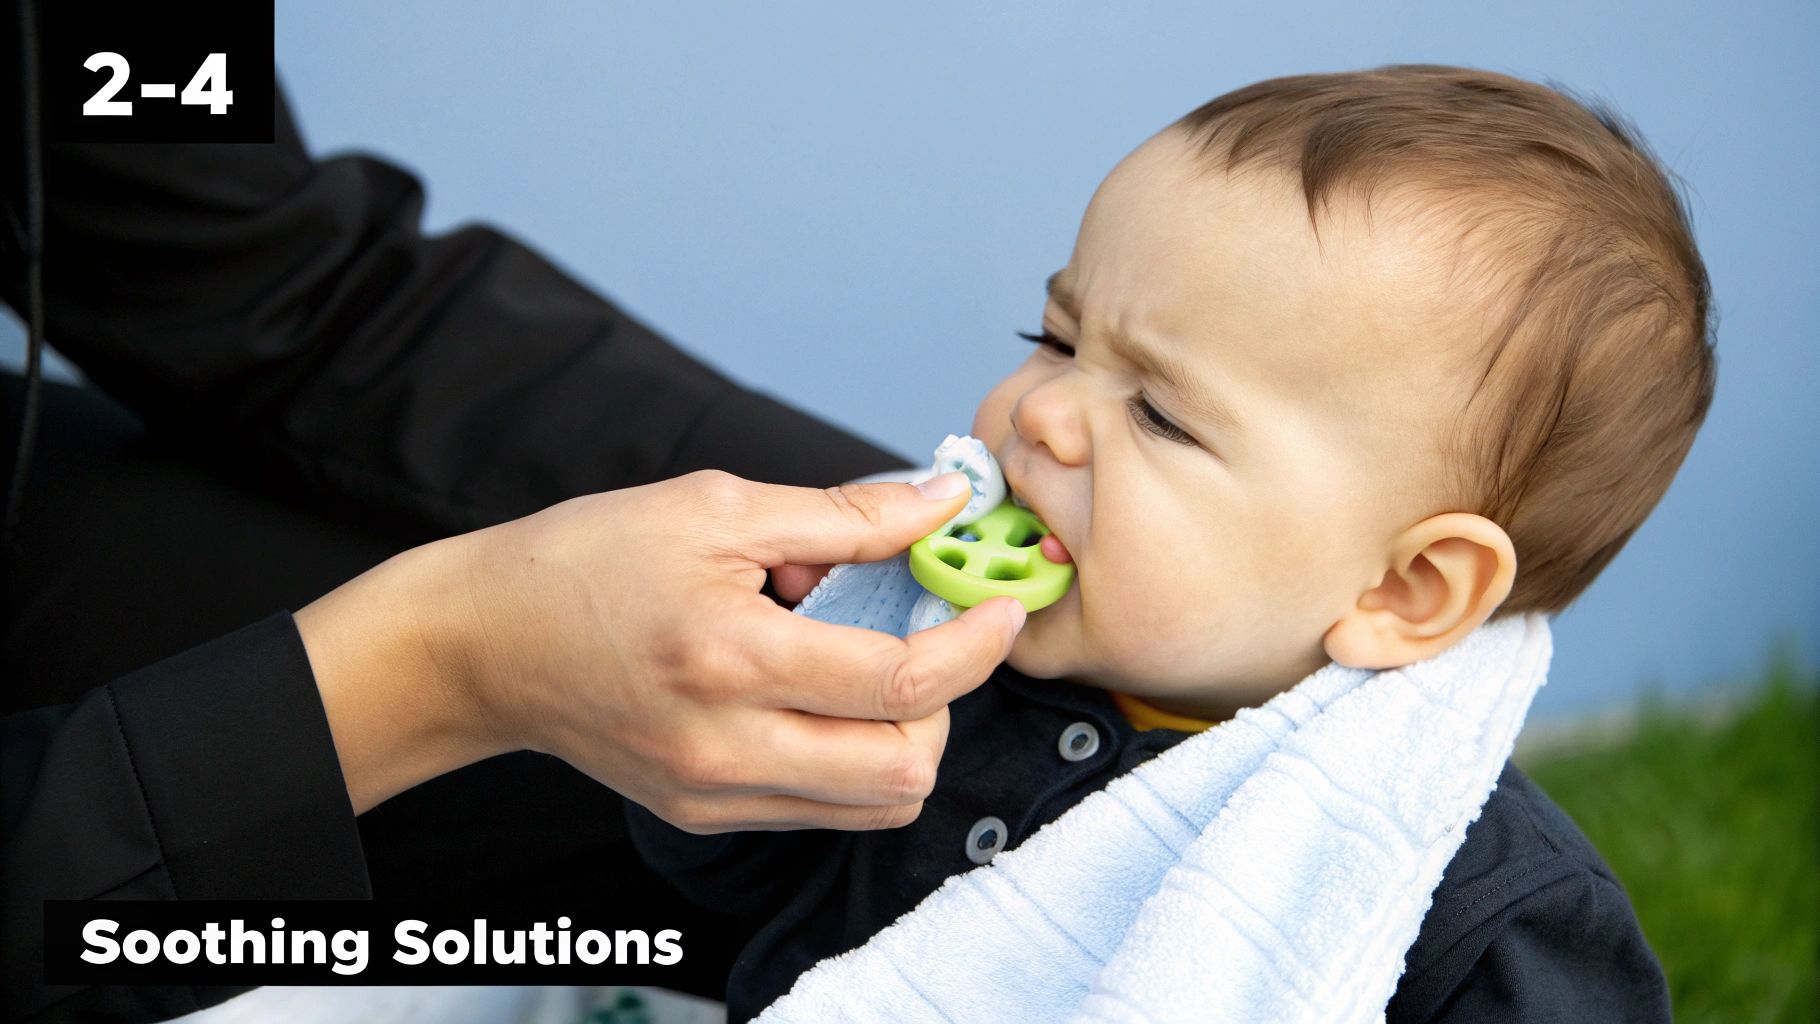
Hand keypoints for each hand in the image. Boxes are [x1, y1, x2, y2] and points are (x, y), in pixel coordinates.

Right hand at [298, 470, 1024, 829]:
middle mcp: (725, 749)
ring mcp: (714, 794)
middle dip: (947, 704)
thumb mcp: (717, 507)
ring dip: (906, 739)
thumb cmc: (587, 561)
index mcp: (730, 660)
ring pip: (874, 805)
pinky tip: (825, 698)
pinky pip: (822, 810)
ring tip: (871, 670)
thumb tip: (939, 501)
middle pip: (905, 770)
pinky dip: (854, 760)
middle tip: (929, 640)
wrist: (486, 642)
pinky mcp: (704, 815)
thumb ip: (843, 515)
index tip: (1000, 608)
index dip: (975, 645)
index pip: (902, 683)